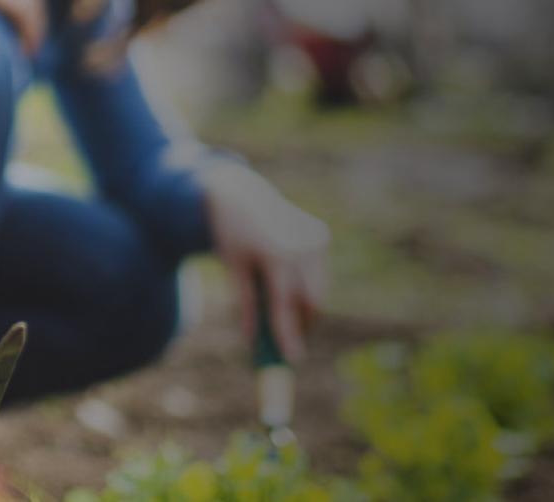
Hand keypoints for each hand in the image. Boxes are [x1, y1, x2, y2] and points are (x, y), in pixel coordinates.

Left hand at [202, 165, 330, 361]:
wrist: (240, 195)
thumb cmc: (231, 235)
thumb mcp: (234, 269)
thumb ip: (247, 306)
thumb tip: (253, 342)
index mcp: (277, 252)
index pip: (286, 303)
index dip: (289, 333)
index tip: (292, 358)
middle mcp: (303, 244)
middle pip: (311, 301)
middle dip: (300, 323)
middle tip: (285, 341)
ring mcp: (316, 238)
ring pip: (317, 290)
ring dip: (301, 305)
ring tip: (275, 302)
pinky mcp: (322, 235)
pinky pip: (317, 274)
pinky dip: (303, 284)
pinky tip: (282, 273)